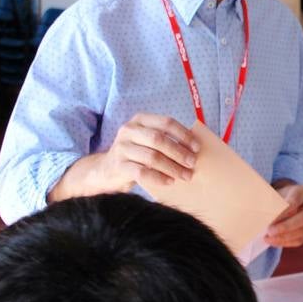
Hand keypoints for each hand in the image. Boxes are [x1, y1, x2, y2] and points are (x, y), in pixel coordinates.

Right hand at [49, 114, 198, 200]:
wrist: (105, 170)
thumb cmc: (135, 155)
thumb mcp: (147, 141)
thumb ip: (165, 140)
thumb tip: (195, 149)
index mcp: (140, 120)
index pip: (166, 123)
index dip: (183, 134)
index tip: (197, 147)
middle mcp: (128, 130)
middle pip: (159, 139)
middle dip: (179, 152)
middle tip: (192, 163)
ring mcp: (121, 148)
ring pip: (152, 157)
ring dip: (172, 167)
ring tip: (185, 175)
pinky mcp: (118, 166)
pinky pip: (142, 172)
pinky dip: (159, 177)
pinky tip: (169, 182)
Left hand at [265, 181, 302, 247]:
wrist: (290, 201)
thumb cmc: (280, 197)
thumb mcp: (276, 194)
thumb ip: (271, 203)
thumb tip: (263, 217)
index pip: (296, 201)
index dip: (284, 211)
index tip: (270, 218)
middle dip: (285, 226)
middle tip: (270, 231)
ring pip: (302, 231)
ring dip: (284, 237)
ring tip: (268, 238)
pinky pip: (299, 240)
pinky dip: (285, 242)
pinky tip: (274, 241)